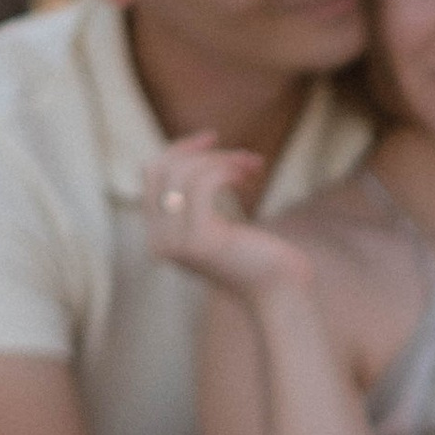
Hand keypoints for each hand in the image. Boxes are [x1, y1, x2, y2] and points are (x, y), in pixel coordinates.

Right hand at [143, 136, 309, 297]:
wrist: (282, 295)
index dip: (180, 149)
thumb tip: (199, 149)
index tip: (213, 139)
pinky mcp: (200, 241)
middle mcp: (159, 243)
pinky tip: (250, 178)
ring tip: (254, 169)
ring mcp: (176, 244)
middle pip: (162, 169)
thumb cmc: (260, 259)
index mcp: (160, 237)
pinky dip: (228, 170)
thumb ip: (200, 200)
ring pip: (185, 173)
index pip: (152, 175)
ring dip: (224, 160)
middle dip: (202, 152)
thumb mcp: (222, 225)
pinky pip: (204, 183)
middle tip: (242, 156)